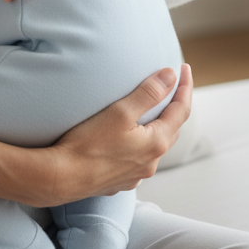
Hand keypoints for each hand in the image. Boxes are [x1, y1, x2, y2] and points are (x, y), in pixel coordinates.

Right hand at [37, 64, 193, 205]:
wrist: (62, 177)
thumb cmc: (89, 143)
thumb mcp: (120, 112)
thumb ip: (148, 93)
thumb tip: (170, 75)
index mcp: (156, 143)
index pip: (181, 110)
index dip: (185, 87)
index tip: (185, 68)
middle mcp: (151, 162)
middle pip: (171, 128)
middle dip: (173, 107)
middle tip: (171, 87)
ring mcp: (137, 174)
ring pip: (155, 145)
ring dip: (157, 126)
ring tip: (151, 111)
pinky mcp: (121, 181)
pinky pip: (139, 158)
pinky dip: (140, 142)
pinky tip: (128, 137)